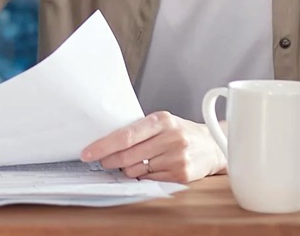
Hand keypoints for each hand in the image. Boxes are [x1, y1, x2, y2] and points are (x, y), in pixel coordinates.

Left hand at [79, 111, 226, 182]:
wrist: (211, 146)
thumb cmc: (179, 132)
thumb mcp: (161, 122)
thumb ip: (138, 129)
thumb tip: (105, 141)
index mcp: (162, 120)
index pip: (126, 135)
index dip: (103, 145)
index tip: (88, 153)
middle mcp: (171, 137)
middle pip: (128, 155)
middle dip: (110, 160)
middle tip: (104, 161)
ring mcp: (177, 157)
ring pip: (136, 170)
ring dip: (128, 169)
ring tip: (135, 161)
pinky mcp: (181, 174)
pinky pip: (149, 179)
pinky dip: (143, 176)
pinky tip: (149, 168)